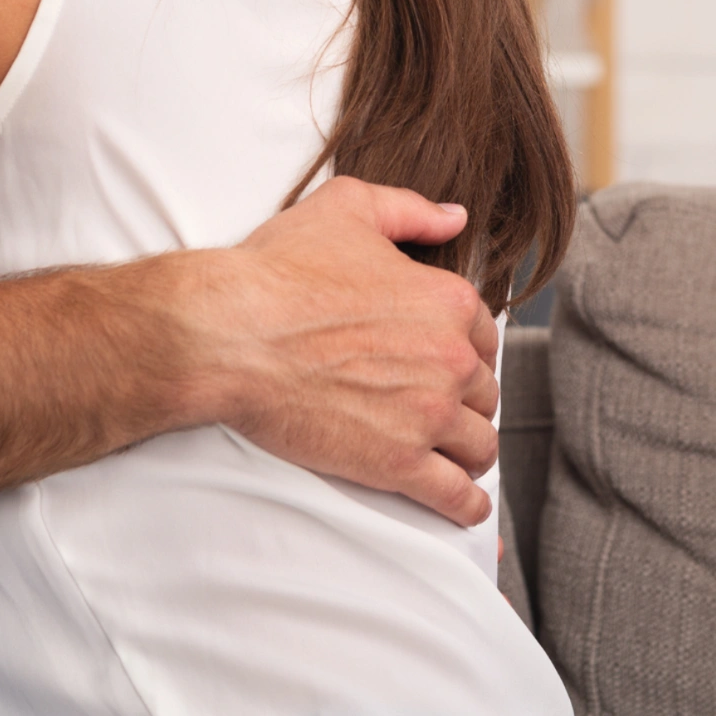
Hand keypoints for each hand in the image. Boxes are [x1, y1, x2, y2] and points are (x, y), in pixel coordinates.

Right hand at [197, 177, 499, 528]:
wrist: (232, 332)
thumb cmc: (281, 269)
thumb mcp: (348, 208)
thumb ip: (410, 210)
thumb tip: (456, 216)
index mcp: (446, 299)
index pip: (483, 335)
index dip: (466, 348)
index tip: (446, 360)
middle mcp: (449, 358)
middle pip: (483, 391)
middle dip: (467, 398)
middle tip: (439, 404)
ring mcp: (427, 414)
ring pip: (480, 445)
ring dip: (471, 450)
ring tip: (455, 454)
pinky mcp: (397, 463)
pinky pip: (455, 496)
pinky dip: (465, 505)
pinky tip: (464, 506)